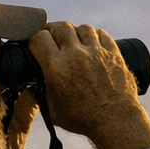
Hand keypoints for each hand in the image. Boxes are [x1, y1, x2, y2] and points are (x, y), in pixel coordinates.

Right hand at [27, 21, 149, 148]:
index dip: (35, 39)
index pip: (39, 38)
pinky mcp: (113, 54)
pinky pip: (102, 34)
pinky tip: (92, 43)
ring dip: (75, 32)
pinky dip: (95, 36)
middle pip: (60, 27)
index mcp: (56, 67)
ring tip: (74, 41)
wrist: (115, 121)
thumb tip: (35, 86)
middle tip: (53, 37)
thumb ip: (42, 94)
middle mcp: (75, 55)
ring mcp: (96, 52)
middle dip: (53, 30)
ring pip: (82, 28)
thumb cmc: (84, 119)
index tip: (37, 45)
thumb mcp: (53, 109)